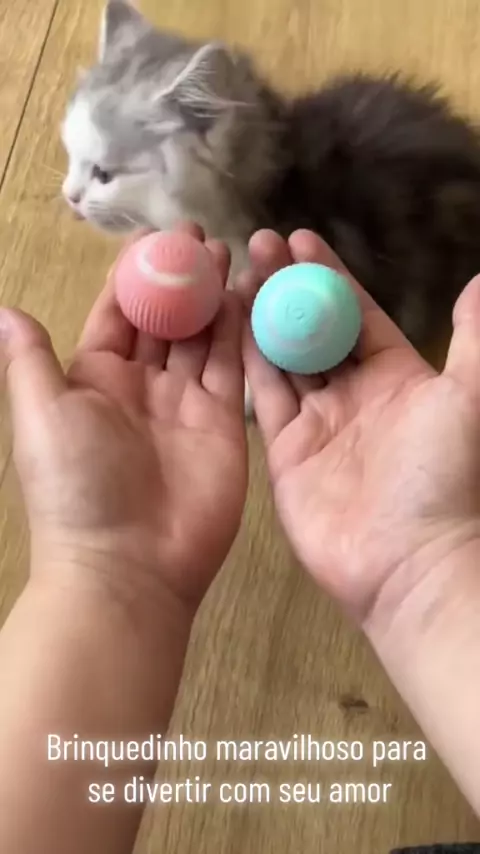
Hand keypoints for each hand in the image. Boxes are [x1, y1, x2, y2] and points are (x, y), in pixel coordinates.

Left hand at [0, 224, 246, 610]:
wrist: (130, 563)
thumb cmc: (78, 483)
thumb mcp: (42, 413)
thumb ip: (30, 358)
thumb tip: (3, 309)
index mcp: (95, 378)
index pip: (118, 313)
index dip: (137, 274)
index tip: (160, 237)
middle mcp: (141, 386)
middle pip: (164, 319)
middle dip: (181, 278)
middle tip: (203, 236)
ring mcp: (185, 404)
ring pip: (201, 337)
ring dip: (212, 297)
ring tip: (227, 253)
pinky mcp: (222, 424)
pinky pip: (231, 368)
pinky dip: (238, 332)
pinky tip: (245, 295)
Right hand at [241, 229, 479, 625]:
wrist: (410, 563)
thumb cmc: (444, 475)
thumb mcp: (467, 397)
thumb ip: (472, 340)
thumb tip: (478, 281)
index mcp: (398, 378)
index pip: (357, 315)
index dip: (332, 277)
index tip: (302, 240)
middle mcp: (355, 396)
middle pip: (315, 329)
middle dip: (288, 286)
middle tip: (258, 244)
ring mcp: (318, 425)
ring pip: (284, 358)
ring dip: (263, 315)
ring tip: (237, 272)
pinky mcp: (287, 453)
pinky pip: (264, 397)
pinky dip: (249, 360)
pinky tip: (230, 324)